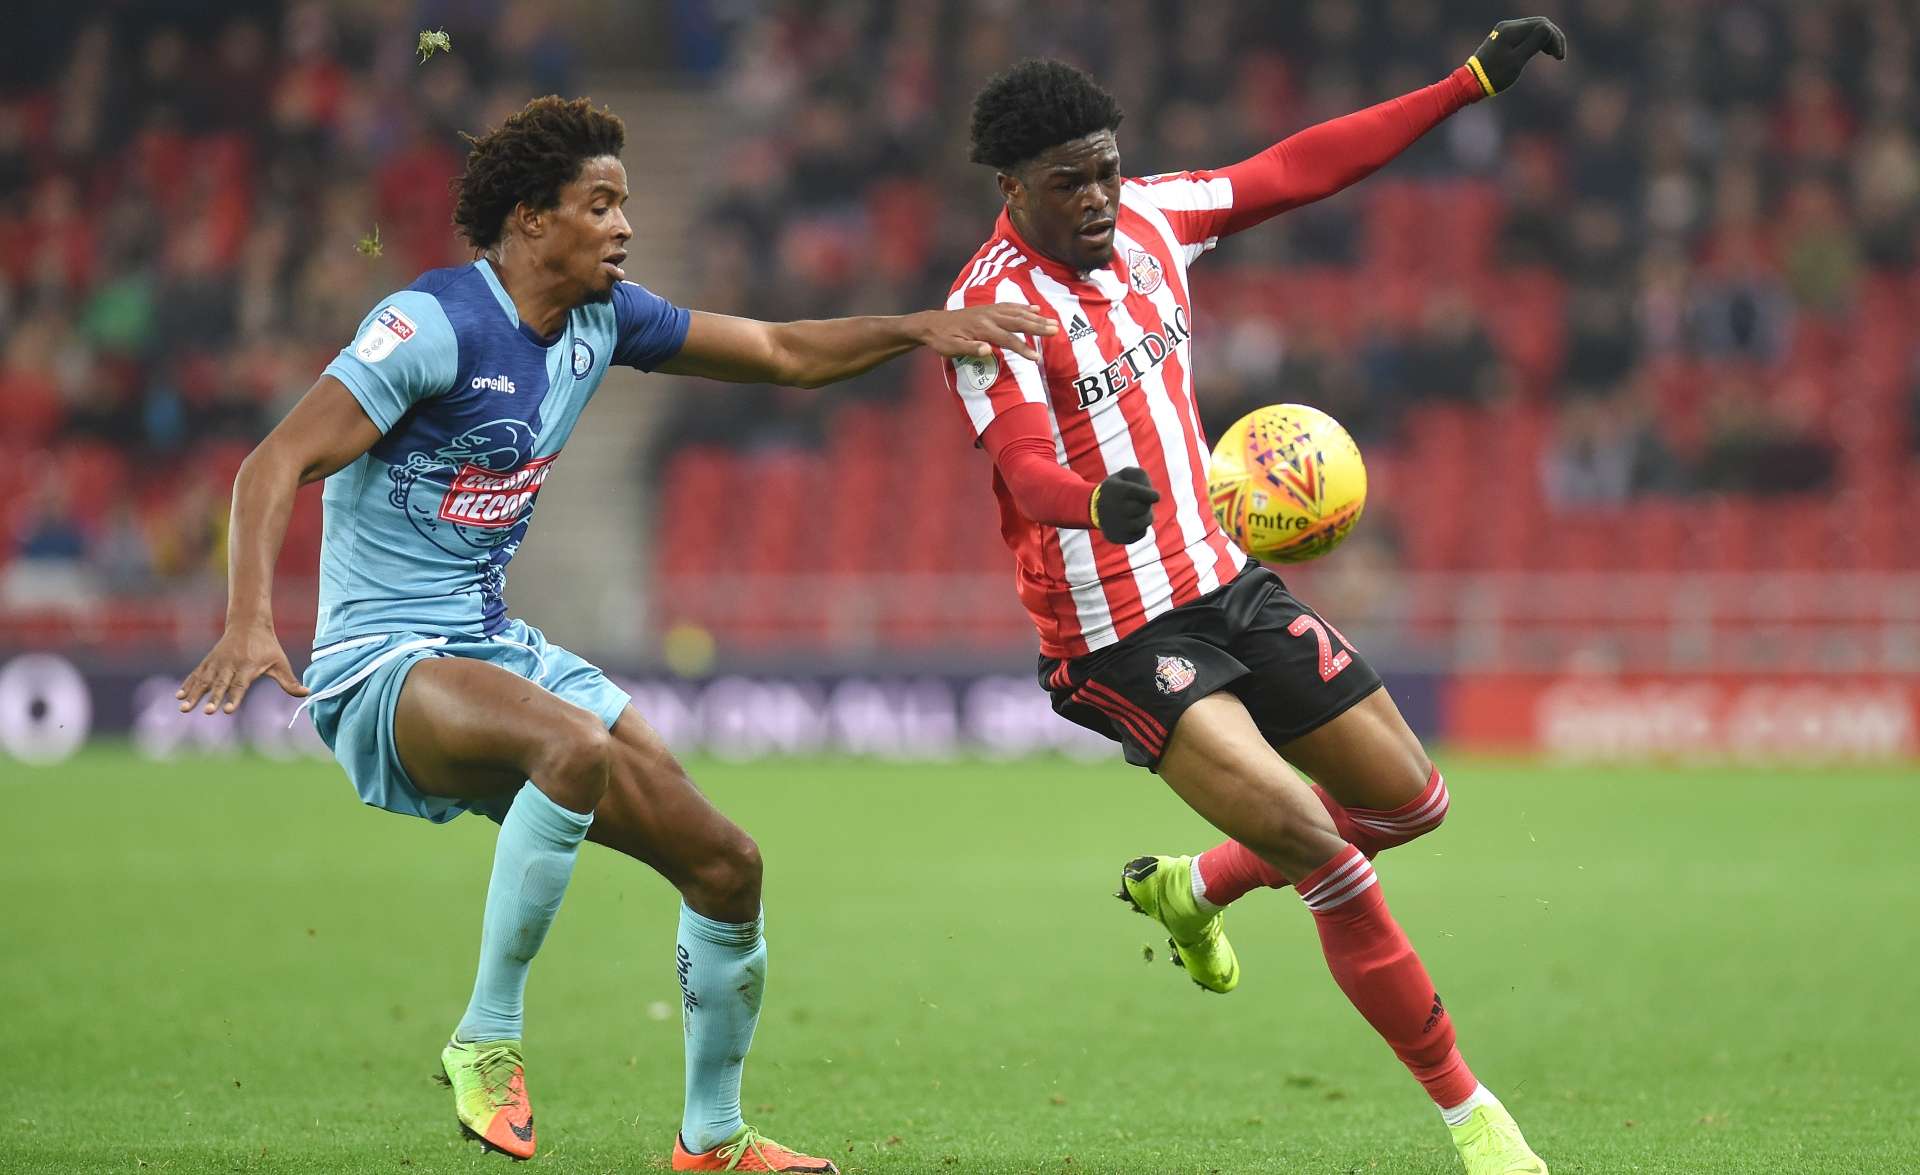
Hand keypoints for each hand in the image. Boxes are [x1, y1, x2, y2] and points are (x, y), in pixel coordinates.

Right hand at [176, 621, 309, 714]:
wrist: (249, 623)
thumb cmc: (268, 646)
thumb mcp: (280, 662)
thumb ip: (289, 681)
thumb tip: (307, 693)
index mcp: (248, 667)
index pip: (240, 685)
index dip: (234, 698)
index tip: (228, 711)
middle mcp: (230, 666)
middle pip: (220, 685)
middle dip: (213, 698)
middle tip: (207, 712)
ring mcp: (217, 663)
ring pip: (204, 681)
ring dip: (194, 694)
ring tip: (184, 708)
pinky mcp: (209, 662)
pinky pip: (196, 675)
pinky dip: (188, 685)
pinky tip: (179, 697)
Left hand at [916, 303, 1056, 363]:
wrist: (932, 323)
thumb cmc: (942, 340)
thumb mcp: (951, 348)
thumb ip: (970, 348)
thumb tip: (988, 349)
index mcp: (982, 328)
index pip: (1007, 339)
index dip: (1023, 349)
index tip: (1036, 359)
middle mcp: (989, 316)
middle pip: (1018, 322)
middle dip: (1038, 326)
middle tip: (1056, 330)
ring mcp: (990, 310)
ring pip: (1017, 312)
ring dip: (1036, 317)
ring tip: (1053, 322)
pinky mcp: (989, 308)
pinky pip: (1010, 306)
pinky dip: (1024, 307)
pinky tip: (1035, 308)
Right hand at [1090, 467, 1159, 543]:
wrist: (1094, 507)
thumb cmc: (1117, 488)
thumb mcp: (1125, 474)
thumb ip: (1140, 476)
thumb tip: (1154, 496)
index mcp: (1115, 490)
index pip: (1137, 493)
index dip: (1150, 495)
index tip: (1156, 496)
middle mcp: (1113, 509)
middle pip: (1143, 508)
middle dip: (1146, 504)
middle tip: (1140, 502)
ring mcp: (1114, 525)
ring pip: (1144, 523)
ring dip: (1146, 516)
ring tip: (1139, 512)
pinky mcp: (1116, 537)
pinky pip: (1141, 533)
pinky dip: (1141, 527)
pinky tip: (1132, 521)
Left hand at [1466, 16, 1566, 95]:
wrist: (1471, 82)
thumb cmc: (1494, 75)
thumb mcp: (1517, 61)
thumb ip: (1534, 43)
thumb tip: (1549, 30)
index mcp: (1511, 30)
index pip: (1543, 25)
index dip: (1555, 38)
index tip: (1559, 57)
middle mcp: (1508, 26)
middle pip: (1540, 24)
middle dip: (1553, 38)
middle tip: (1559, 56)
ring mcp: (1506, 31)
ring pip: (1534, 29)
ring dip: (1546, 40)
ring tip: (1554, 55)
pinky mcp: (1505, 38)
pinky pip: (1526, 34)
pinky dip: (1536, 42)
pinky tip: (1543, 52)